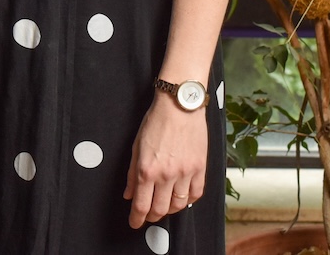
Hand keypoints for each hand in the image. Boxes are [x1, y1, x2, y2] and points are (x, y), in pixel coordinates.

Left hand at [123, 93, 208, 227]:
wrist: (180, 106)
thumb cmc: (155, 122)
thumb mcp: (136, 147)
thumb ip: (132, 174)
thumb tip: (128, 195)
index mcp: (148, 170)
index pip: (141, 205)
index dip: (137, 219)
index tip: (134, 223)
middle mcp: (167, 175)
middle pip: (160, 209)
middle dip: (152, 216)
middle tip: (147, 216)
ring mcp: (186, 173)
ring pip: (179, 205)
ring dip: (169, 210)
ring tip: (163, 207)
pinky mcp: (201, 169)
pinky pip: (196, 194)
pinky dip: (188, 200)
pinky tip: (182, 198)